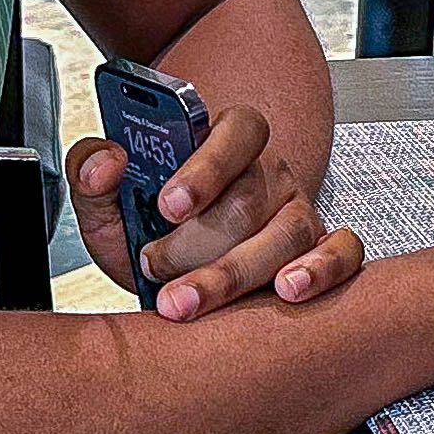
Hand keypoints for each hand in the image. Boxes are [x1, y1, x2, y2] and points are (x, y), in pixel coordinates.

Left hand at [69, 102, 357, 320]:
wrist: (177, 267)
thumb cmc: (149, 227)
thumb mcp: (108, 198)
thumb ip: (91, 170)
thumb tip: (104, 165)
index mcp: (226, 141)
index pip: (238, 131)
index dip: (206, 167)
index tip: (167, 204)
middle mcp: (269, 174)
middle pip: (251, 198)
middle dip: (196, 243)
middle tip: (153, 267)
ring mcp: (297, 212)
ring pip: (287, 235)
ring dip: (233, 274)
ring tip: (187, 302)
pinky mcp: (319, 252)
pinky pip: (343, 253)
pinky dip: (324, 270)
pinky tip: (288, 292)